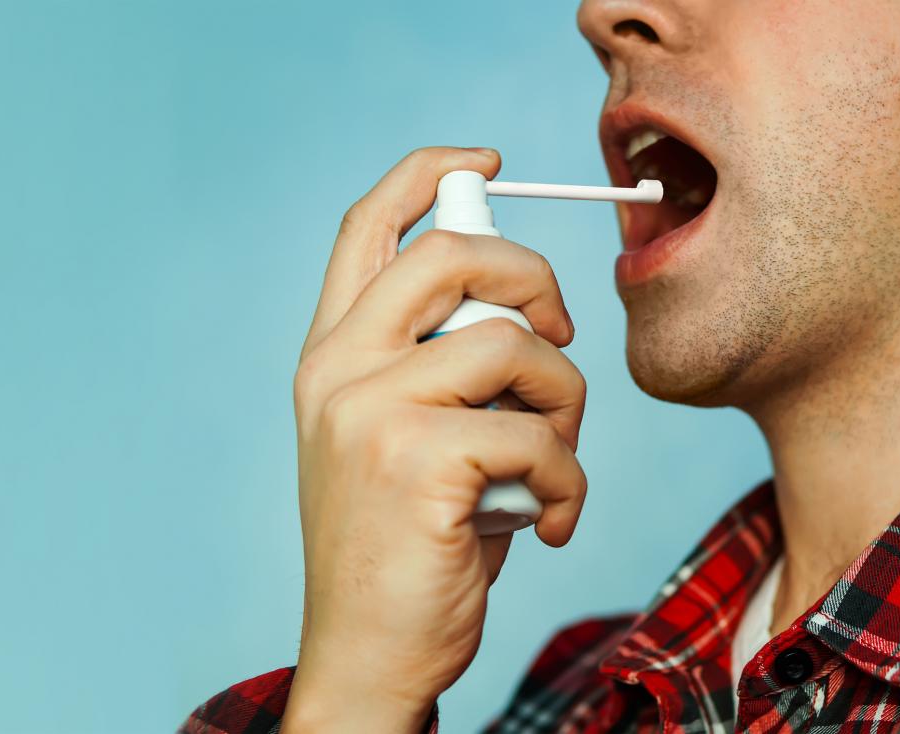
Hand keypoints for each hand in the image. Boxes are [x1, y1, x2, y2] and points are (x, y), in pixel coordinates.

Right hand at [283, 148, 587, 731]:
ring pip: (512, 347)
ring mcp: (369, 412)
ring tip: (553, 462)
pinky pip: (537, 435)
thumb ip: (440, 370)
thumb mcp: (406, 440)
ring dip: (563, 404)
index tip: (486, 161)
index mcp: (330, 358)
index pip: (366, 228)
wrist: (368, 655)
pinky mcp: (417, 461)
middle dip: (533, 278)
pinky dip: (569, 479)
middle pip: (452, 254)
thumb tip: (526, 314)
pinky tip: (550, 522)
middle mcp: (337, 371)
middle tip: (560, 335)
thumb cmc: (406, 546)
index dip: (426, 175)